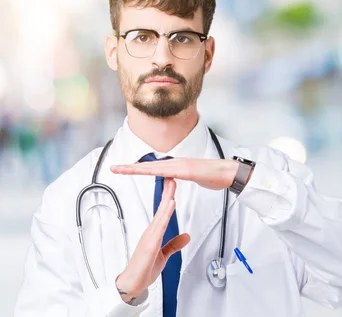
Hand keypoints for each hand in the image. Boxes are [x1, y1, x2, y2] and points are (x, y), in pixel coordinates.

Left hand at [111, 158, 239, 189]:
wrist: (228, 172)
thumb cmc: (213, 175)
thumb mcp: (192, 177)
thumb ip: (179, 176)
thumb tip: (171, 178)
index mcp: (175, 166)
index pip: (151, 168)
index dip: (136, 169)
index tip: (122, 170)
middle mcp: (175, 163)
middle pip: (148, 166)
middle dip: (130, 168)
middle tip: (114, 169)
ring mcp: (180, 165)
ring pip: (154, 167)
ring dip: (137, 169)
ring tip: (123, 170)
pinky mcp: (187, 170)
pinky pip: (168, 171)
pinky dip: (155, 172)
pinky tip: (145, 171)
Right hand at [115, 178, 189, 302]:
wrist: (132, 284)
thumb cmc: (144, 269)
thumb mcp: (164, 255)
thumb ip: (174, 245)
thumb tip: (186, 236)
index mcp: (154, 233)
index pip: (163, 211)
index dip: (168, 197)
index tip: (172, 184)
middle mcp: (151, 232)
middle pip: (162, 208)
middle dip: (167, 192)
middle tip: (172, 176)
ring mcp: (149, 237)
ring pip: (161, 214)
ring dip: (167, 199)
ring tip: (172, 186)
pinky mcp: (149, 244)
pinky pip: (159, 227)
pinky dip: (165, 215)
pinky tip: (170, 206)